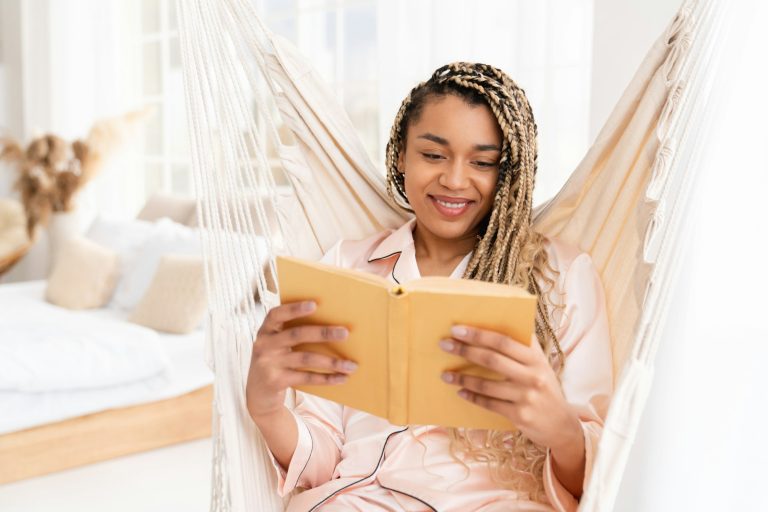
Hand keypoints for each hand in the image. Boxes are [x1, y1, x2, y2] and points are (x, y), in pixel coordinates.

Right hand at [245, 300, 356, 420]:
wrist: (257, 395)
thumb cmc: (275, 362)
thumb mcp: (276, 345)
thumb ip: (292, 334)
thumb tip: (332, 326)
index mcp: (265, 331)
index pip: (276, 314)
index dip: (294, 308)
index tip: (314, 304)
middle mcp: (264, 345)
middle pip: (297, 335)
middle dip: (323, 333)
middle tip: (345, 333)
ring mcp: (268, 364)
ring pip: (305, 358)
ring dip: (331, 362)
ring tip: (351, 365)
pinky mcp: (275, 381)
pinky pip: (306, 377)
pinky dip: (326, 378)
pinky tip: (341, 378)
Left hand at [438, 325, 581, 451]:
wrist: (562, 424)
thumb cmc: (544, 387)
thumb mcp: (540, 365)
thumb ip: (523, 346)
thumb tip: (493, 325)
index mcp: (536, 357)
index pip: (504, 340)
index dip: (479, 333)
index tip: (457, 329)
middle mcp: (533, 375)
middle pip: (492, 359)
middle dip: (465, 350)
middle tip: (444, 344)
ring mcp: (527, 396)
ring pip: (487, 384)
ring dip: (463, 378)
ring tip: (445, 374)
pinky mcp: (520, 415)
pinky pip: (489, 404)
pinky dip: (472, 397)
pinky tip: (460, 392)